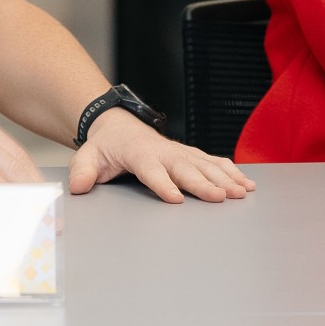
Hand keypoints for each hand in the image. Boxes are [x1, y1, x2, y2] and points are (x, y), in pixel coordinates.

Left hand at [67, 107, 255, 203]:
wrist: (117, 125)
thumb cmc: (104, 146)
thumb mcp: (87, 157)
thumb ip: (83, 172)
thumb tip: (78, 187)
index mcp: (139, 154)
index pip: (152, 171)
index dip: (163, 185)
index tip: (176, 199)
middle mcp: (164, 152)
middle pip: (186, 169)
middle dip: (205, 184)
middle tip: (222, 197)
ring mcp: (179, 152)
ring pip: (205, 165)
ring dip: (225, 179)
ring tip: (242, 192)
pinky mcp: (189, 154)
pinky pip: (212, 161)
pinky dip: (230, 171)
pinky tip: (246, 183)